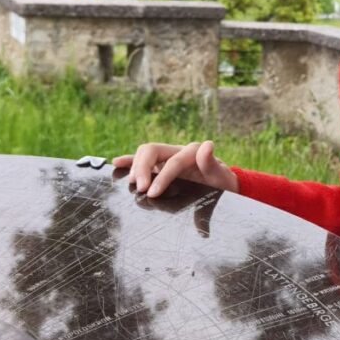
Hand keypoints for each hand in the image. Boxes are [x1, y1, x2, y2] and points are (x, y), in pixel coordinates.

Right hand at [112, 140, 238, 197]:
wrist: (223, 185)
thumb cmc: (222, 183)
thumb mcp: (223, 177)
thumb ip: (213, 164)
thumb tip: (207, 145)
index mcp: (192, 152)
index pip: (172, 162)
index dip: (161, 176)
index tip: (152, 193)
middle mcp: (177, 151)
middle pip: (153, 150)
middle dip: (143, 168)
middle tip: (140, 189)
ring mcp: (167, 157)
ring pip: (145, 153)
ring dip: (136, 166)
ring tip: (132, 183)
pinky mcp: (160, 165)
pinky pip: (142, 160)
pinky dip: (130, 161)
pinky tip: (117, 163)